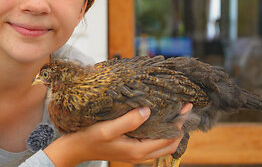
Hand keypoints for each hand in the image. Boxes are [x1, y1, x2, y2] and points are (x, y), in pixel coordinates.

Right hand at [44, 103, 192, 166]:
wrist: (75, 149)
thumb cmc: (89, 138)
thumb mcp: (108, 128)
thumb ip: (129, 121)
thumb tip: (148, 110)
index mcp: (138, 151)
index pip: (169, 139)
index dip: (179, 123)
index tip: (186, 106)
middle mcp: (140, 155)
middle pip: (170, 144)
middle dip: (180, 127)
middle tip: (184, 108)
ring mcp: (136, 153)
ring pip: (163, 145)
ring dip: (172, 130)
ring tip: (175, 112)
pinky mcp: (131, 148)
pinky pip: (153, 143)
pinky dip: (161, 132)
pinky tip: (158, 119)